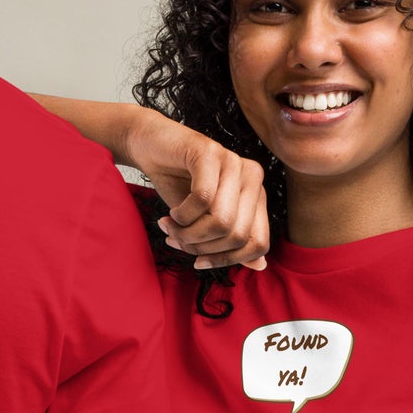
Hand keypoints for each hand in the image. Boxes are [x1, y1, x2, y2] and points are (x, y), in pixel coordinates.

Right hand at [120, 108, 268, 270]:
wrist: (150, 147)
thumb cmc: (178, 184)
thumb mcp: (204, 220)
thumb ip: (231, 241)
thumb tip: (261, 265)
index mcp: (256, 195)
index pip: (258, 243)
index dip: (228, 260)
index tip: (198, 262)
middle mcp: (252, 178)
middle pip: (237, 236)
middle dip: (202, 247)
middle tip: (176, 240)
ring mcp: (234, 162)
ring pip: (221, 222)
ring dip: (189, 233)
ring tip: (170, 227)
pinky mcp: (210, 152)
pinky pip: (202, 199)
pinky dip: (182, 214)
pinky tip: (172, 212)